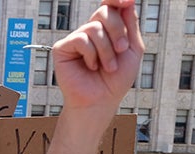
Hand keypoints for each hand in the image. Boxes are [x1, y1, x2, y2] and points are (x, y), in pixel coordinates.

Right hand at [51, 0, 143, 114]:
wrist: (100, 102)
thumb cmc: (116, 80)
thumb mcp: (132, 49)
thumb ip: (131, 24)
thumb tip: (128, 0)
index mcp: (107, 29)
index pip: (110, 5)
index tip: (127, 0)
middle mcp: (90, 31)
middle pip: (105, 12)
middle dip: (117, 30)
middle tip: (121, 50)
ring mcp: (76, 39)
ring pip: (94, 27)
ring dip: (106, 50)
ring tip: (107, 67)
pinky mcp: (63, 48)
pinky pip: (81, 39)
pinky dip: (91, 54)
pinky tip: (90, 67)